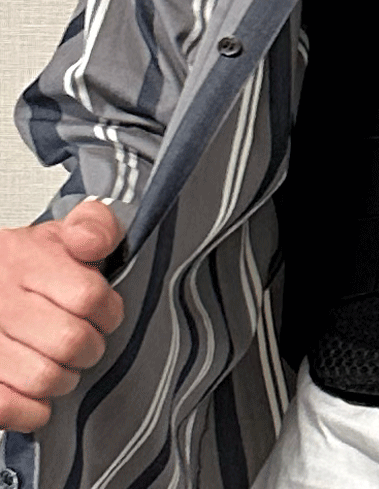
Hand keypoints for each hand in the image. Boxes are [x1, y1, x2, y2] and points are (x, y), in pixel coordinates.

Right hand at [0, 200, 125, 432]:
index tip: (106, 315)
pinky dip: (30, 411)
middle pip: (70, 341)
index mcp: (27, 260)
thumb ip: (94, 226)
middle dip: (89, 348)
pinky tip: (38, 398)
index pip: (88, 296)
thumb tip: (92, 244)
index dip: (108, 312)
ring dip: (63, 379)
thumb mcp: (66, 231)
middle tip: (85, 345)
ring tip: (61, 366)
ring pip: (41, 377)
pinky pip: (4, 407)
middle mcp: (1, 300)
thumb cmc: (31, 262)